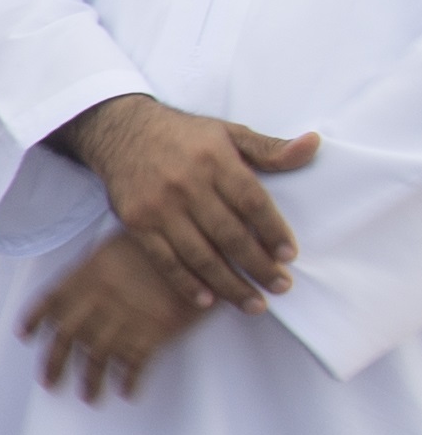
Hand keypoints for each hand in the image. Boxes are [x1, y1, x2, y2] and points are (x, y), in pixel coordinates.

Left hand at [21, 227, 208, 402]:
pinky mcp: (154, 332)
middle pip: (66, 338)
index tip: (25, 336)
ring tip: (88, 396)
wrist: (198, 249)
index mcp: (84, 276)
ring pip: (97, 357)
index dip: (34, 320)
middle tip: (49, 382)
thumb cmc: (158, 243)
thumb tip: (81, 285)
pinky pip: (135, 364)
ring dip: (91, 380)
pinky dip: (130, 381)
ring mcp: (123, 318)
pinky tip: (127, 392)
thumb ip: (94, 268)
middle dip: (54, 363)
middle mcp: (96, 301)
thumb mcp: (114, 246)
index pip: (49, 302)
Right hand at [55, 92, 313, 313]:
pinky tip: (207, 300)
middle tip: (281, 286)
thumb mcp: (229, 132)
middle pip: (229, 235)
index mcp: (215, 160)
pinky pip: (164, 260)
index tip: (288, 256)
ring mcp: (159, 207)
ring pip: (200, 254)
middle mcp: (186, 184)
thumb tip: (312, 145)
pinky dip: (186, 283)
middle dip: (258, 266)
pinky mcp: (136, 223)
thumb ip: (270, 147)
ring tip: (254, 303)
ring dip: (229, 284)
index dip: (272, 231)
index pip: (252, 202)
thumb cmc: (184, 135)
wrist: (121, 131)